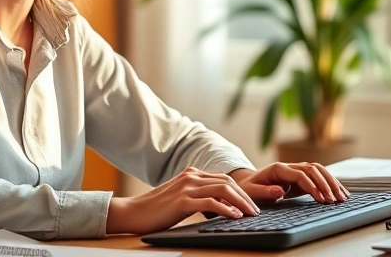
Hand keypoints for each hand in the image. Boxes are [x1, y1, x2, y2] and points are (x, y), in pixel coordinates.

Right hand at [106, 167, 260, 234]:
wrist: (132, 213)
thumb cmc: (156, 210)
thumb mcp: (181, 198)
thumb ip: (198, 197)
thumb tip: (223, 207)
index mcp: (191, 173)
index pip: (224, 178)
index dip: (241, 191)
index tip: (252, 204)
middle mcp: (190, 176)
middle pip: (228, 182)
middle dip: (246, 196)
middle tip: (257, 210)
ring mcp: (186, 187)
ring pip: (223, 190)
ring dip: (241, 202)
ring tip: (252, 214)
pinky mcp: (181, 201)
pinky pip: (210, 203)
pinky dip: (226, 209)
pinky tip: (235, 216)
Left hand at [230, 162, 349, 204]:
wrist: (248, 183)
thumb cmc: (249, 188)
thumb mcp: (252, 191)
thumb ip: (265, 192)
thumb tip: (280, 191)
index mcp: (278, 168)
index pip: (300, 174)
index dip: (311, 185)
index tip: (320, 197)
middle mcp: (289, 166)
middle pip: (313, 169)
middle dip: (326, 183)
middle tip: (335, 199)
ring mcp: (296, 170)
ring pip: (318, 170)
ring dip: (331, 182)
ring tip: (341, 198)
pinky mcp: (301, 177)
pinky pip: (318, 177)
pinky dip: (330, 183)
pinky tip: (340, 193)